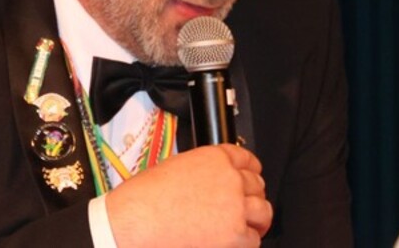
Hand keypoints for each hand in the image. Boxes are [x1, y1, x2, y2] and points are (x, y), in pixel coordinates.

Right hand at [104, 144, 271, 247]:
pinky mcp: (236, 235)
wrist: (135, 224)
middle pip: (257, 185)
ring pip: (263, 211)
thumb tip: (212, 185)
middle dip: (251, 196)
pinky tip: (231, 241)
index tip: (250, 178)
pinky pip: (253, 239)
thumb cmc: (144, 200)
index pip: (247, 159)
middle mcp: (230, 179)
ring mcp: (236, 207)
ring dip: (255, 219)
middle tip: (244, 206)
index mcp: (215, 158)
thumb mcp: (175, 169)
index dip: (250, 171)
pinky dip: (245, 242)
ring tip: (245, 226)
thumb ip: (202, 173)